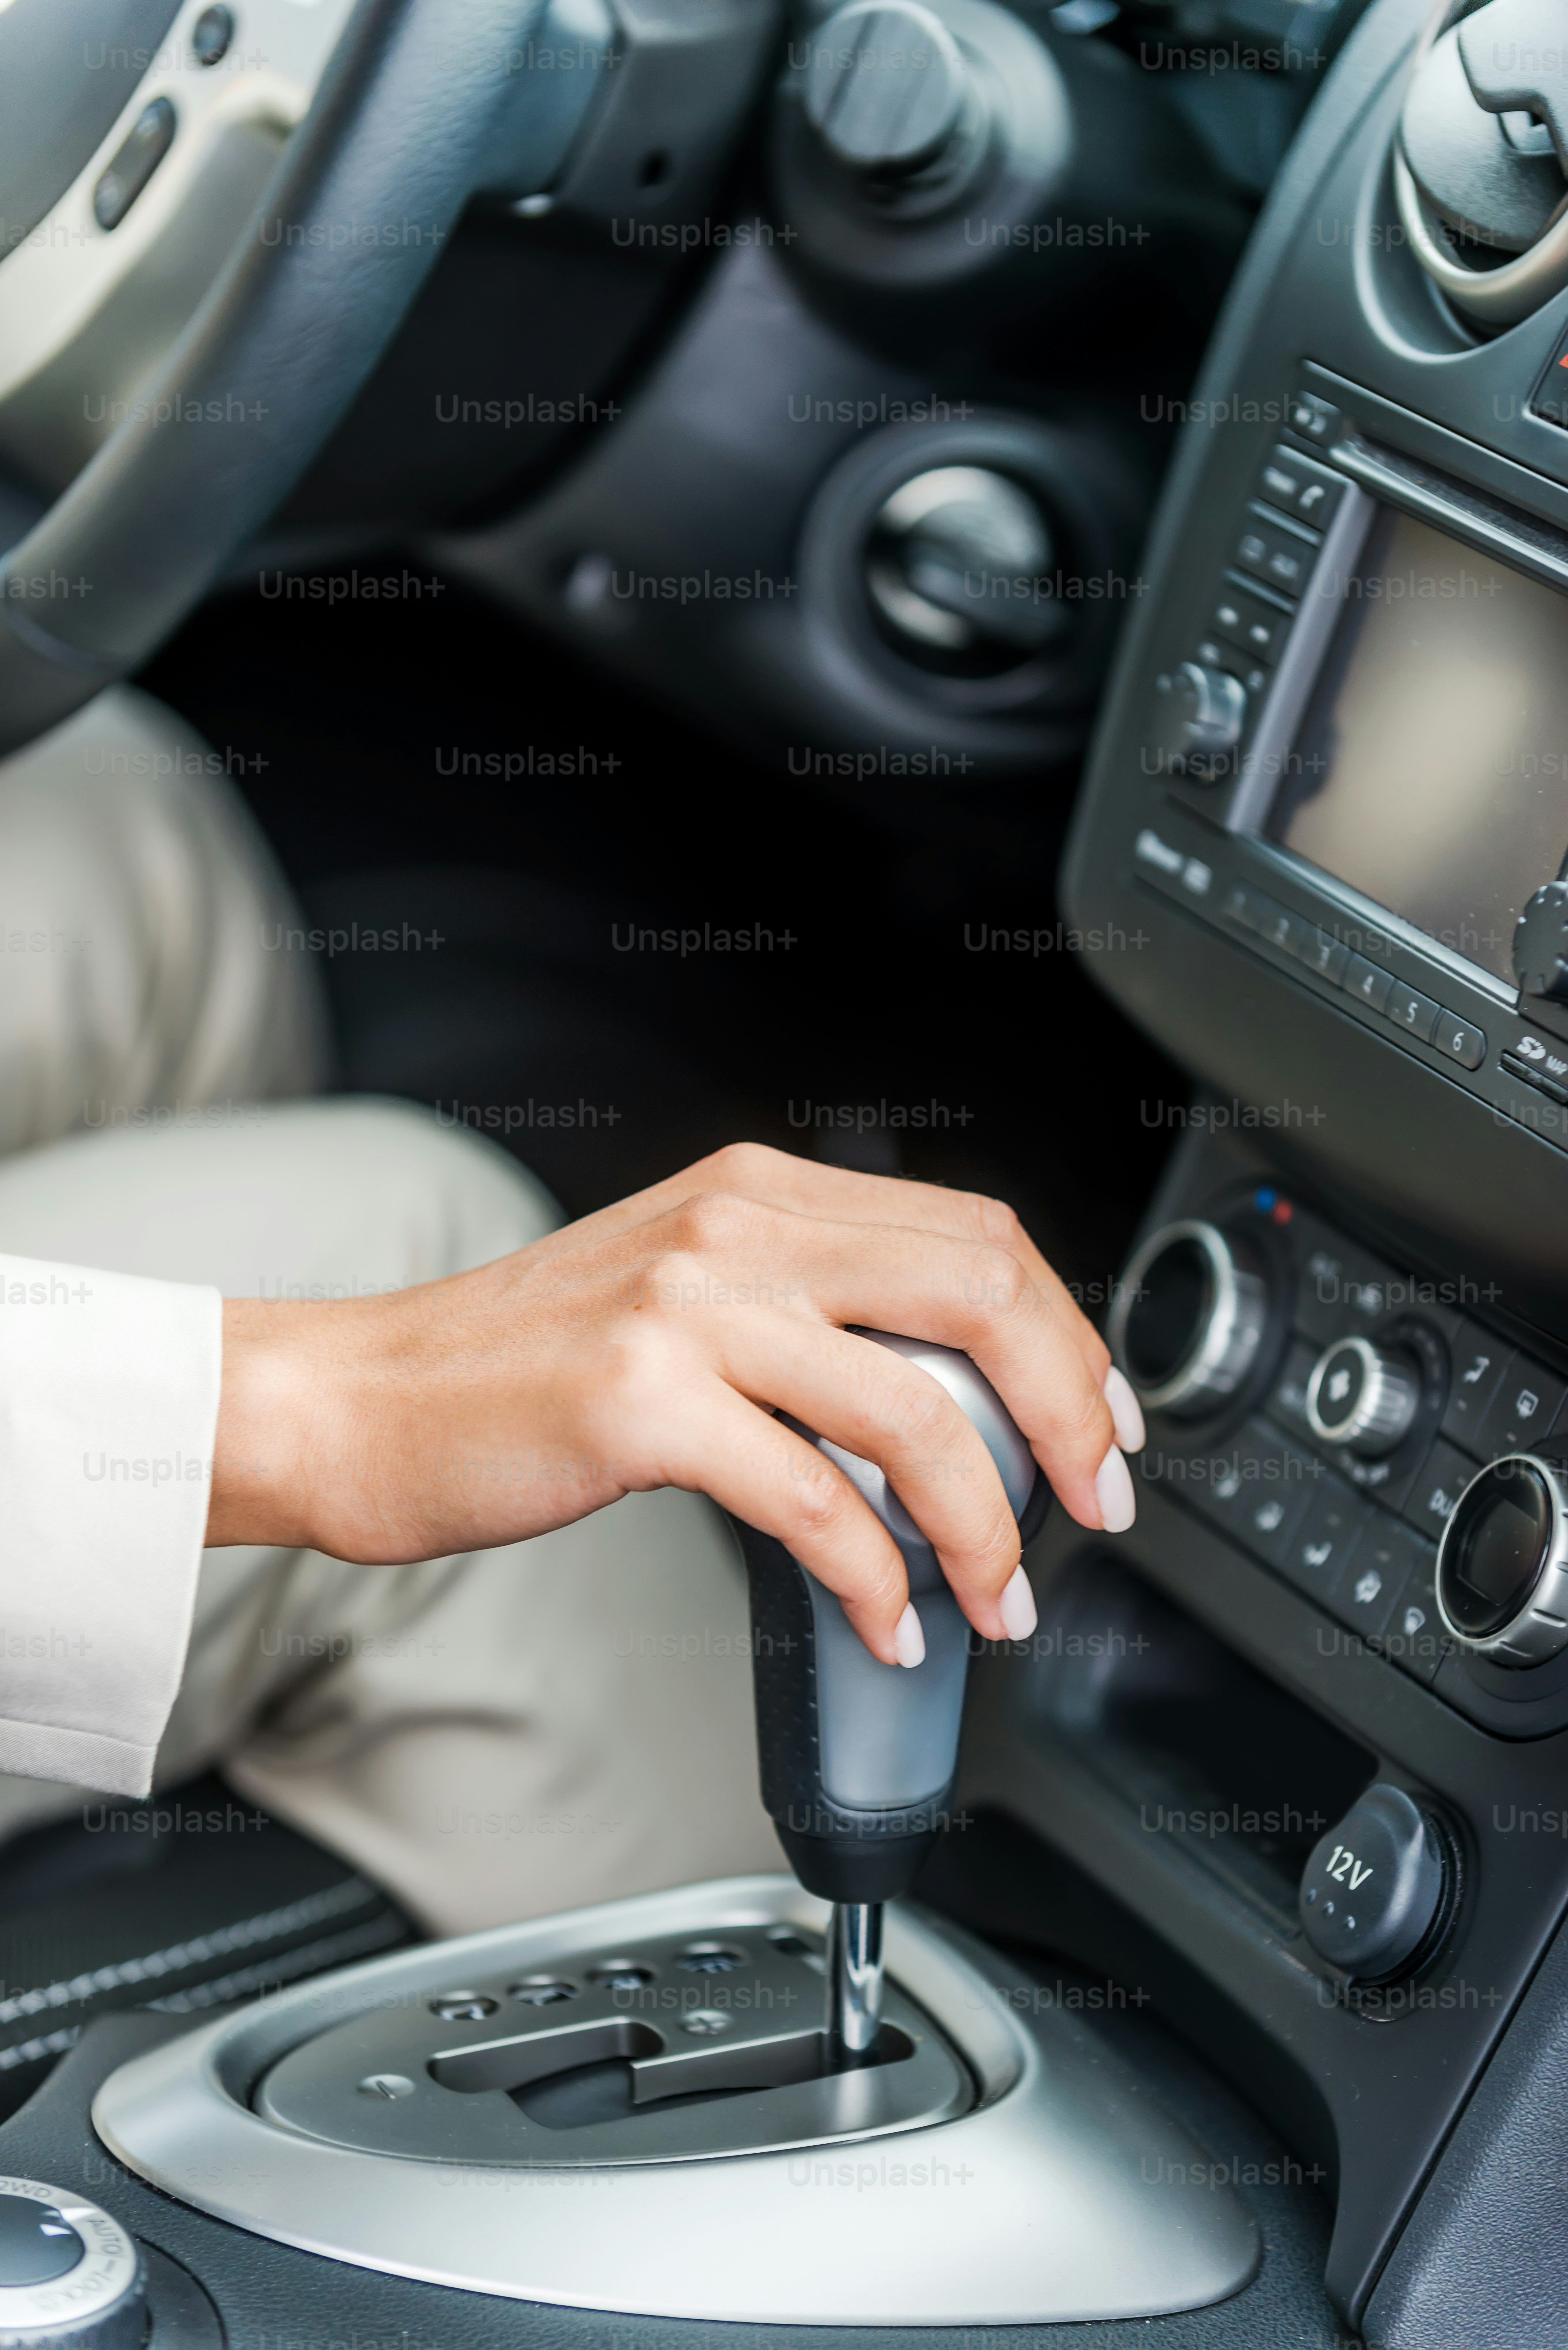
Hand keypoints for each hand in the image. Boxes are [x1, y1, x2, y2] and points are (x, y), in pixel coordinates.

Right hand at [207, 1142, 1143, 1665]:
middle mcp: (736, 1230)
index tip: (1097, 1423)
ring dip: (987, 1524)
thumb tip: (947, 1394)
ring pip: (917, 1413)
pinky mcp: (645, 1406)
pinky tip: (892, 1620)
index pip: (976, 1239)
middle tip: (1093, 1506)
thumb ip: (806, 1309)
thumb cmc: (520, 1365)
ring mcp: (690, 1313)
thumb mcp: (685, 1292)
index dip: (1067, 1335)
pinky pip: (817, 1504)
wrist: (363, 1398)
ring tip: (999, 1595)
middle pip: (981, 1299)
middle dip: (1068, 1415)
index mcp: (759, 1194)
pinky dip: (878, 1579)